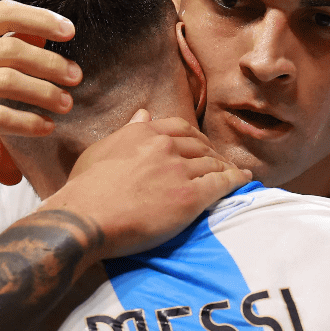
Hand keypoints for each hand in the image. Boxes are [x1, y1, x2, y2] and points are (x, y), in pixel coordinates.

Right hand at [0, 0, 81, 191]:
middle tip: (75, 76)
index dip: (39, 18)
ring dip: (45, 93)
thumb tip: (41, 37)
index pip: (1, 13)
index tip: (69, 31)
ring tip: (66, 104)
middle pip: (11, 49)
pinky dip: (28, 122)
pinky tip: (45, 127)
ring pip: (8, 82)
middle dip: (51, 62)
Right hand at [40, 109, 251, 258]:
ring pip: (212, 163)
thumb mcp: (101, 150)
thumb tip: (144, 113)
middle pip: (199, 145)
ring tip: (234, 173)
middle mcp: (164, 145)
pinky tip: (245, 179)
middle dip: (213, 151)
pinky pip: (221, 183)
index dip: (195, 137)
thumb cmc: (84, 190)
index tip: (200, 144)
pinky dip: (236, 179)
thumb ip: (126, 131)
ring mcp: (178, 170)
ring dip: (226, 166)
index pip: (179, 128)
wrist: (85, 217)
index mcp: (142, 133)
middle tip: (220, 161)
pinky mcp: (189, 196)